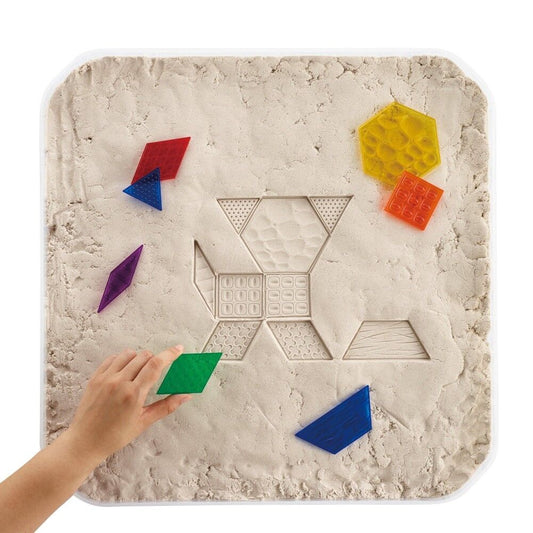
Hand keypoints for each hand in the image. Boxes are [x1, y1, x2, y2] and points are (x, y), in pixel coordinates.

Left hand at [64, 345, 190, 465]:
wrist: (84, 442)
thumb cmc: (114, 436)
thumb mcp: (144, 422)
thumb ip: (166, 406)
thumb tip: (185, 396)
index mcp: (134, 394)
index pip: (156, 365)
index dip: (169, 354)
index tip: (178, 349)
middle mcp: (119, 383)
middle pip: (144, 356)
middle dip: (155, 359)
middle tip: (157, 369)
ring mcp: (105, 379)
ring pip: (128, 354)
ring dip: (139, 358)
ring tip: (140, 371)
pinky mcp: (95, 378)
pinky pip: (112, 358)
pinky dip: (122, 360)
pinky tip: (124, 370)